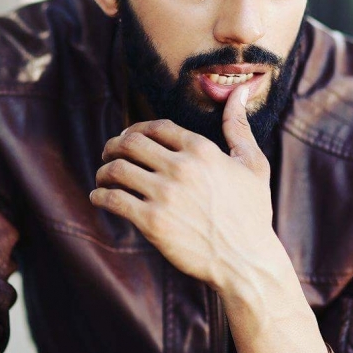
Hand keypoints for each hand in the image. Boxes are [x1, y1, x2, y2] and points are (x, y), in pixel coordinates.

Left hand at [90, 85, 282, 290]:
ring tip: (103, 177)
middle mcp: (181, 167)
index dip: (136, 130)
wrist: (246, 260)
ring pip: (116, 169)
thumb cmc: (252, 214)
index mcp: (202, 150)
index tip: (128, 137)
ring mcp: (165, 194)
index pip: (155, 128)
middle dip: (113, 146)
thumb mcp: (253, 165)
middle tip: (108, 153)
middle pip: (130, 143)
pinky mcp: (152, 221)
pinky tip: (99, 198)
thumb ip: (239, 127)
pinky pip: (113, 200)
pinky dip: (100, 196)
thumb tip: (238, 92)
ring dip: (104, 170)